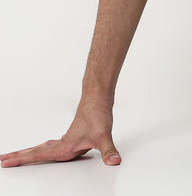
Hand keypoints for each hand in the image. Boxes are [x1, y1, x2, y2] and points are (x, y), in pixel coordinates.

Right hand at [0, 98, 120, 167]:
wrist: (98, 97)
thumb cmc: (98, 114)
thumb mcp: (104, 135)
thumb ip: (108, 151)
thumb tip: (115, 162)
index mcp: (64, 147)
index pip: (38, 155)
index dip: (22, 159)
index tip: (6, 162)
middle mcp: (63, 143)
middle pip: (36, 151)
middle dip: (19, 157)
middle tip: (2, 160)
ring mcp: (67, 139)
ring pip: (43, 147)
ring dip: (30, 152)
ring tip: (16, 156)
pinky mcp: (73, 135)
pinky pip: (53, 144)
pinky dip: (44, 148)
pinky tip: (46, 148)